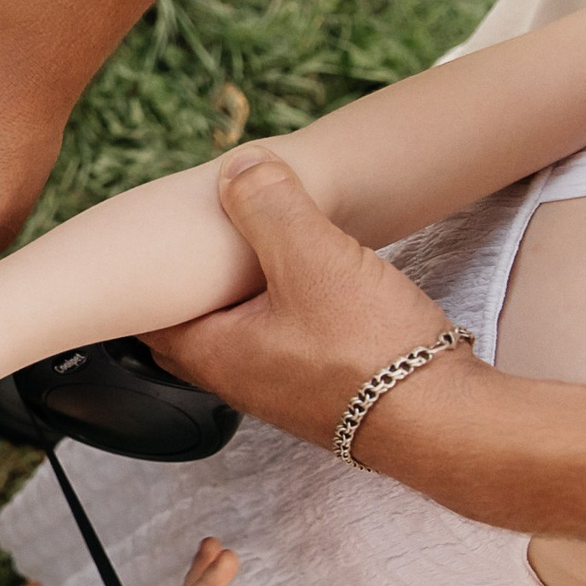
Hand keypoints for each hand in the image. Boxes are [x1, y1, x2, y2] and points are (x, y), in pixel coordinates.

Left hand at [142, 147, 454, 451]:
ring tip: (249, 253)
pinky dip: (277, 309)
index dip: (140, 276)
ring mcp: (278, 388)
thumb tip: (238, 167)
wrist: (444, 419)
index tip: (146, 241)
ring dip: (237, 296)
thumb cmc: (372, 351)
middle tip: (193, 242)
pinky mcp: (321, 387)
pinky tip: (305, 285)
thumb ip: (269, 206)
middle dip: (187, 286)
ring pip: (236, 331)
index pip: (144, 315)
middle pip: (188, 323)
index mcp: (210, 352)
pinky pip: (281, 340)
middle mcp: (235, 378)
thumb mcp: (312, 258)